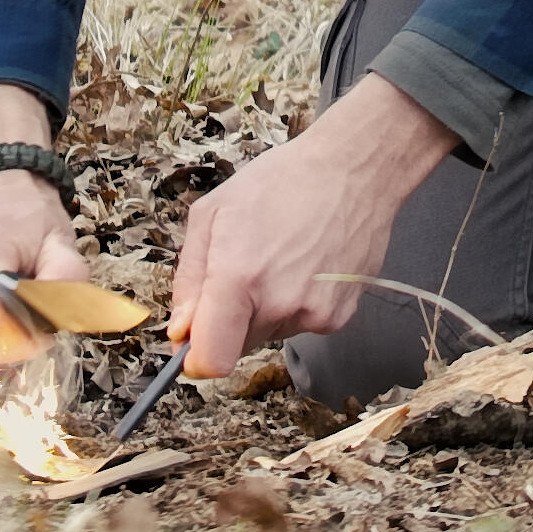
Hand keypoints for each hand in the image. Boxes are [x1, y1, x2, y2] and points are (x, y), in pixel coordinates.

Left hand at [165, 76, 454, 376]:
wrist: (352, 171)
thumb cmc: (282, 182)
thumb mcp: (213, 214)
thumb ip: (190, 278)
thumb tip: (180, 330)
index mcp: (240, 277)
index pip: (212, 360)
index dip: (196, 357)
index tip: (193, 342)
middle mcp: (279, 304)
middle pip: (236, 345)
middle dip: (229, 319)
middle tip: (245, 269)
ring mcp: (314, 314)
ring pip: (268, 333)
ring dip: (265, 309)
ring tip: (281, 257)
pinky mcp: (339, 317)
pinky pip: (300, 325)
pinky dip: (295, 304)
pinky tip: (305, 265)